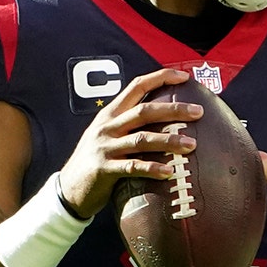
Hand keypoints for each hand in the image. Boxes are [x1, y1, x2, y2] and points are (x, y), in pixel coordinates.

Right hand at [57, 68, 202, 218]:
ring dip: (169, 141)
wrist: (68, 189)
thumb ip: (130, 124)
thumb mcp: (109, 135)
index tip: (184, 76)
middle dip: (174, 110)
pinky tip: (169, 172)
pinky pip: (132, 167)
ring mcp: (104, 147)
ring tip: (192, 145)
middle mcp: (107, 126)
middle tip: (199, 112)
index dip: (160, 78)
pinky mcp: (104, 169)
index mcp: (110, 113)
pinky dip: (152, 168)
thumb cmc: (97, 161)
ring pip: (141, 139)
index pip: (136, 86)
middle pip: (144, 111)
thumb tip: (167, 117)